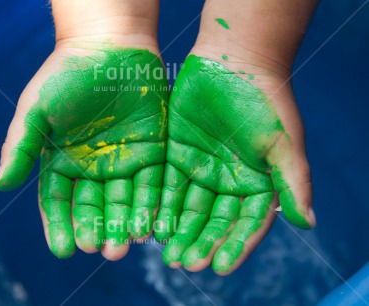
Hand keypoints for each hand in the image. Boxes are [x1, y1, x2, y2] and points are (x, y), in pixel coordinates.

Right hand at [0, 43, 167, 259]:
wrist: (110, 45)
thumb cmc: (67, 74)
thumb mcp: (37, 109)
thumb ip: (21, 147)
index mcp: (63, 161)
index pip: (59, 201)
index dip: (60, 226)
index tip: (65, 251)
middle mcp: (93, 167)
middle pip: (94, 206)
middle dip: (98, 230)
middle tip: (103, 252)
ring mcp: (124, 161)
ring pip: (124, 201)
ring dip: (125, 225)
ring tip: (125, 246)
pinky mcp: (152, 152)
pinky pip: (152, 184)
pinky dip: (151, 205)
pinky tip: (150, 225)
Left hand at [154, 53, 315, 273]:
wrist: (234, 61)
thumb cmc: (264, 100)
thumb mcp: (282, 143)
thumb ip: (292, 183)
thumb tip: (307, 225)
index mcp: (257, 183)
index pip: (246, 223)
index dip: (234, 245)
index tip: (220, 267)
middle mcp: (229, 180)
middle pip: (214, 221)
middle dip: (201, 243)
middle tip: (184, 264)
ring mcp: (202, 168)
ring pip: (189, 208)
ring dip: (179, 231)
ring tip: (168, 254)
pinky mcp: (177, 154)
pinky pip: (168, 186)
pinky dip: (161, 206)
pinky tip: (153, 225)